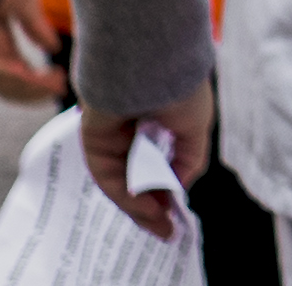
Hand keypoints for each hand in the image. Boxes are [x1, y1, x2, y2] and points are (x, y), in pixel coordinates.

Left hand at [80, 86, 210, 234]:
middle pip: (138, 176)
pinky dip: (126, 195)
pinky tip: (145, 209)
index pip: (158, 162)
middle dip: (152, 206)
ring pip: (123, 180)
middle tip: (165, 230)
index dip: (167, 190)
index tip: (176, 214)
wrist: (151, 61)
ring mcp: (114, 135)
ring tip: (159, 226)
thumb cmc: (180, 88)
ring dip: (140, 207)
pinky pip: (108, 175)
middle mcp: (134, 129)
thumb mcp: (196, 129)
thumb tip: (175, 189)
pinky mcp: (95, 140)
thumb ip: (186, 160)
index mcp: (160, 120)